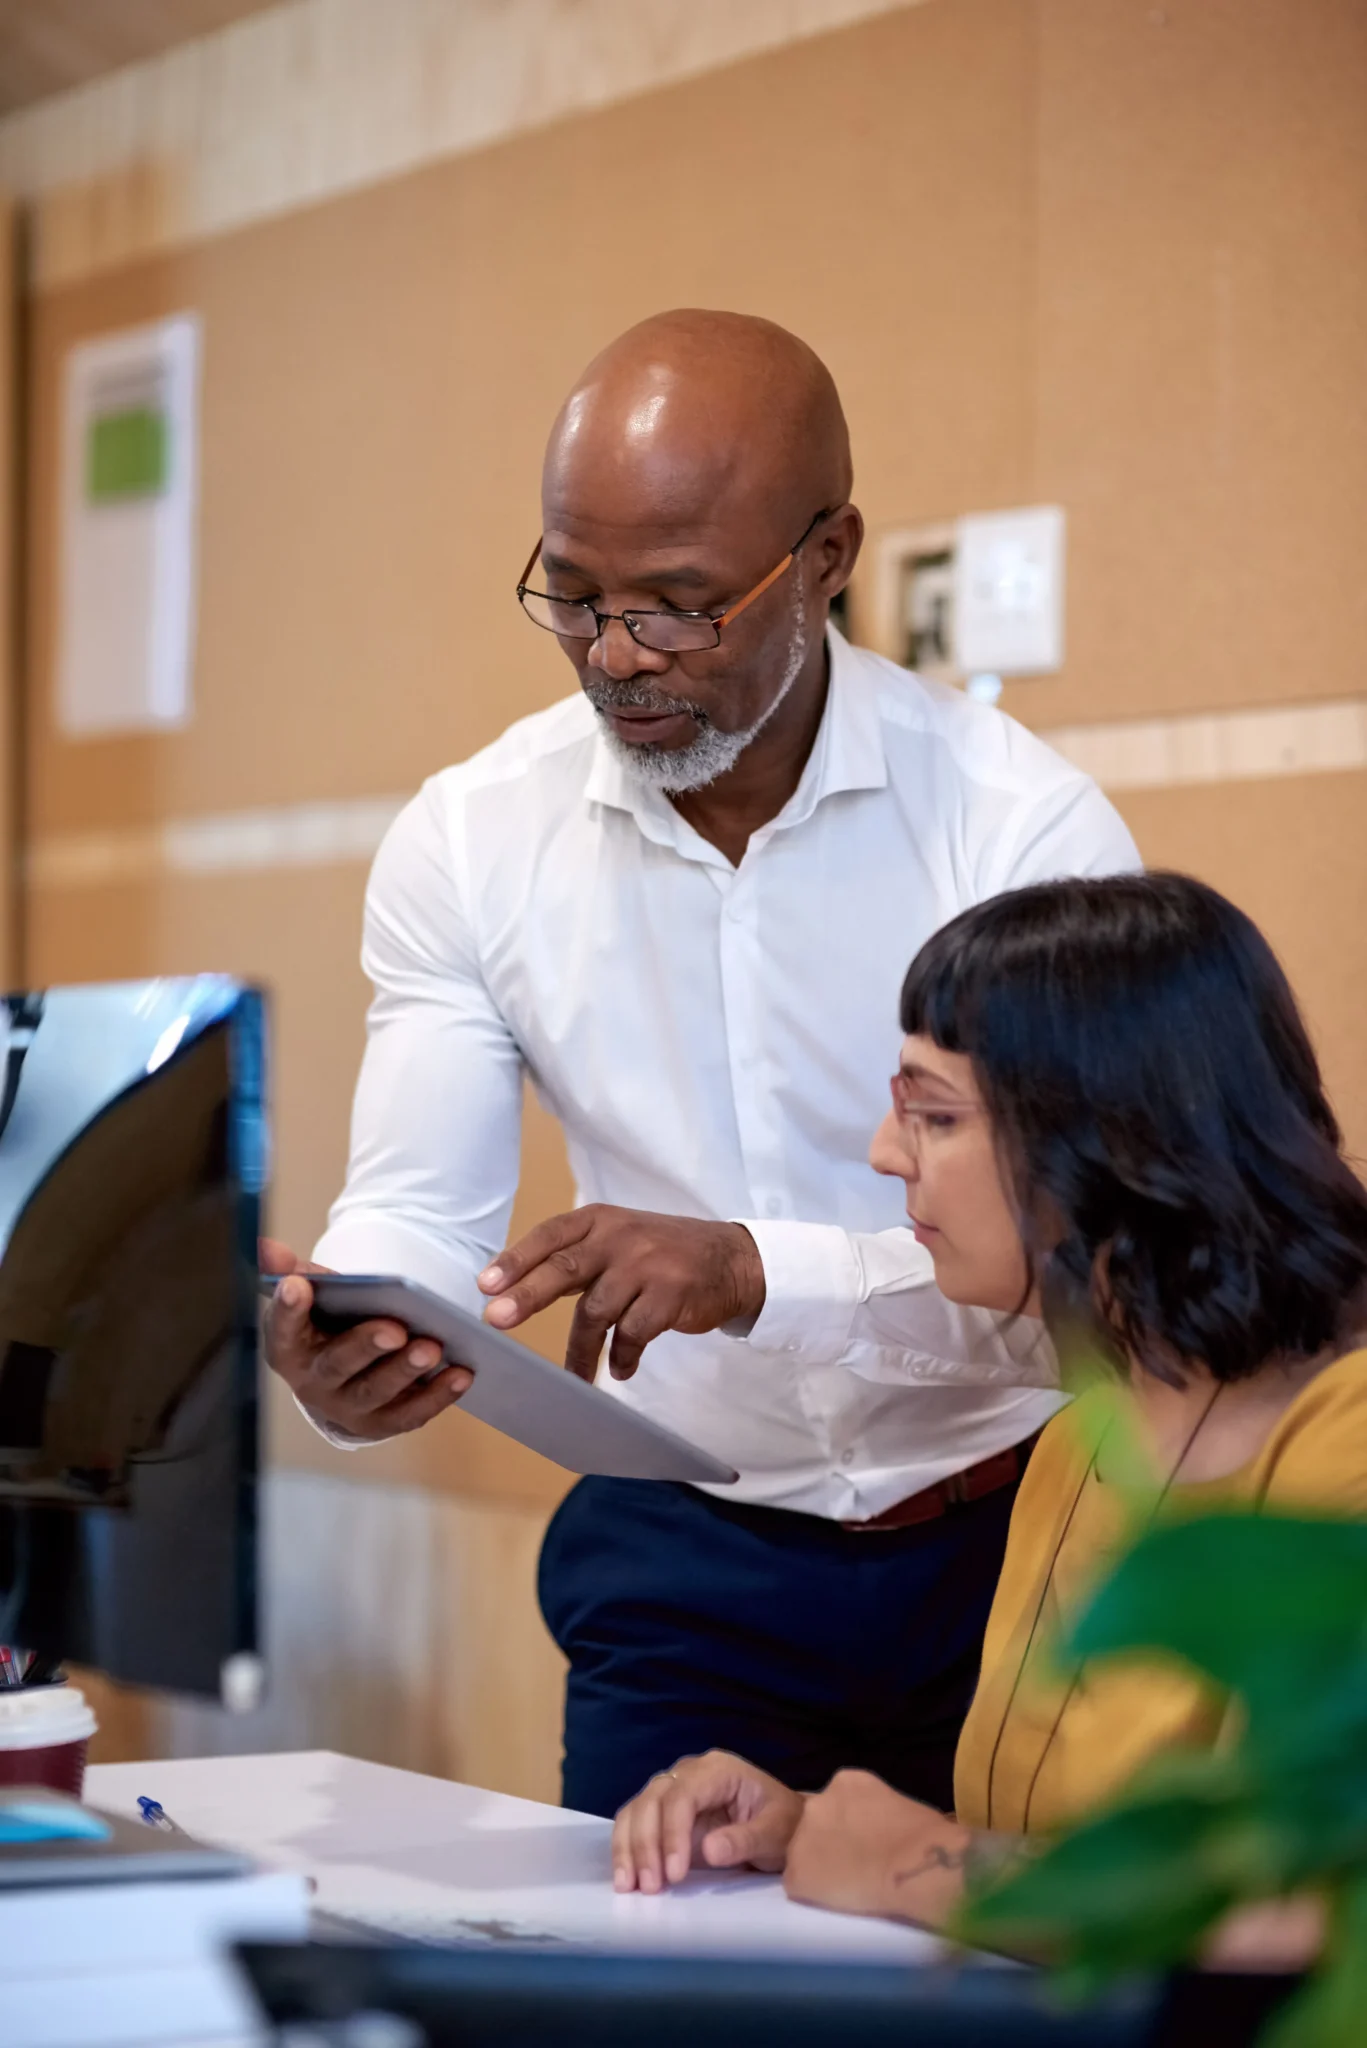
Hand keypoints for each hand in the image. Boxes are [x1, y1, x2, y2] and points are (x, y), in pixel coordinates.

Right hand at [260, 1236, 471, 1440]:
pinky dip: (437, 1396)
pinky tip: (462, 1373)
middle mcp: (313, 1384)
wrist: (343, 1370)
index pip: (282, 1329)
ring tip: (433, 1348)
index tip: (297, 1285)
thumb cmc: (326, 1322)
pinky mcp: (381, 1423)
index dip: (287, 1309)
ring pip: (375, 1393)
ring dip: (405, 1372)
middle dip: (366, 1346)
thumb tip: (268, 1249)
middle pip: (337, 1366)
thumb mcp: (310, 1294)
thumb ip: (292, 1270)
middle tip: (396, 1329)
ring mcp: (346, 1408)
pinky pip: (410, 1414)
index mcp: (288, 1347)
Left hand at [477, 1206, 766, 1380]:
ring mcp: (647, 1265)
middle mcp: (620, 1237)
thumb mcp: (618, 1239)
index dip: (516, 1260)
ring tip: (575, 1377)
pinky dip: (622, 1357)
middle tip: (495, 1319)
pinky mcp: (670, 1294)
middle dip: (527, 1296)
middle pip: (564, 1269)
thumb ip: (574, 1258)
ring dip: (581, 1351)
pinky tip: (620, 1368)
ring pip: (596, 1312)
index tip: (485, 1285)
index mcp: (600, 1220)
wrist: (731, 1260)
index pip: (550, 1237)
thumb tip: (512, 1291)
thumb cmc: (661, 1253)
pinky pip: (632, 1333)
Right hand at [611, 1751, 804, 1893]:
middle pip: (653, 1800)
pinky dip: (626, 1849)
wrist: (784, 1826)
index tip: (674, 1874)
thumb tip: (709, 1850)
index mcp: (718, 1770)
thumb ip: (745, 1839)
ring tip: (629, 1887)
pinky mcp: (663, 1813)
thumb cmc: (783, 1826)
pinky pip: (634, 1823)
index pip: (683, 1795)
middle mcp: (689, 1773)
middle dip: (646, 1844)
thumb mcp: (775, 1833)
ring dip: (629, 1848)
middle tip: (650, 1887)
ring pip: (637, 1810)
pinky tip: (626, 1878)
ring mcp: (673, 1790)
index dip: (673, 1833)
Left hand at [784, 1770, 971, 1929]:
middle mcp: (816, 1803)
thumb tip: (881, 1828)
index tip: (862, 1842)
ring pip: (803, 1856)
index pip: (835, 1804)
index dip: (847, 1827)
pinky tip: (839, 1900)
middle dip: (828, 1843)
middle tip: (853, 1864)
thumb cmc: (925, 1837)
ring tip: (848, 1885)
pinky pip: (800, 1886)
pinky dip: (815, 1895)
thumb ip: (877, 1810)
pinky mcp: (796, 1875)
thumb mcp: (896, 1804)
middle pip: (814, 1826)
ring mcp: (801, 1838)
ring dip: (819, 1867)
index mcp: (844, 1782)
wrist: (913, 1864)